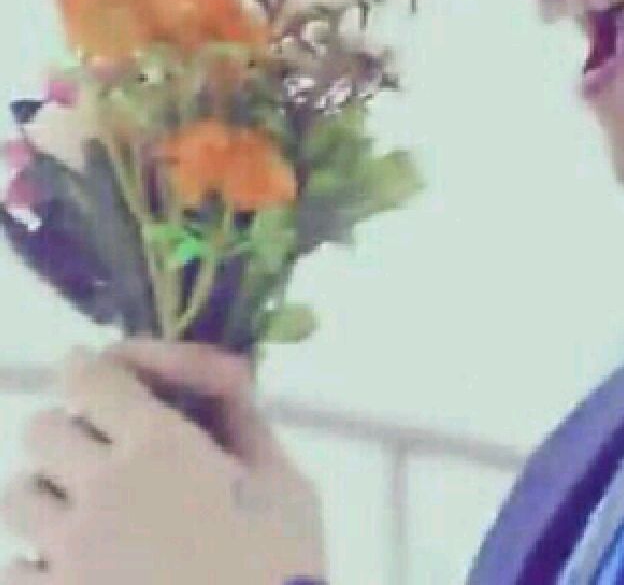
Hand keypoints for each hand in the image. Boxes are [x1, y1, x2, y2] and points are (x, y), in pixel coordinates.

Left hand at [0, 342, 327, 584]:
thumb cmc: (285, 563)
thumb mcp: (284, 477)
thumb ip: (241, 417)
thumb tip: (219, 370)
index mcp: (161, 445)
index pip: (89, 378)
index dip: (91, 368)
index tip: (100, 374)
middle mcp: (101, 490)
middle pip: (40, 429)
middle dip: (70, 426)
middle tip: (103, 448)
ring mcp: (68, 554)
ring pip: (15, 495)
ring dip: (47, 492)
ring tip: (84, 511)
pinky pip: (11, 567)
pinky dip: (36, 559)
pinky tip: (76, 568)